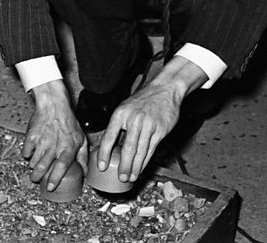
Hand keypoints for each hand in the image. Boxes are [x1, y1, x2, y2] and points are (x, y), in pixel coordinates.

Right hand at [22, 80, 87, 191]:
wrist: (54, 106)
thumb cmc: (69, 123)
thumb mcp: (81, 140)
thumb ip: (83, 158)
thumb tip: (85, 174)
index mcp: (67, 149)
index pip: (60, 168)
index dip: (54, 179)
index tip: (50, 187)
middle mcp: (54, 146)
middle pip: (42, 167)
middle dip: (37, 177)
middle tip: (36, 179)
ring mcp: (41, 142)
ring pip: (33, 162)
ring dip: (33, 167)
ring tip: (34, 167)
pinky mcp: (31, 136)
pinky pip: (26, 152)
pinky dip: (28, 154)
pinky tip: (31, 153)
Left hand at [97, 56, 207, 181]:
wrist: (164, 89)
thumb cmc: (142, 101)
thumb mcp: (125, 108)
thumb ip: (118, 126)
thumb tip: (108, 146)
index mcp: (120, 114)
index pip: (108, 137)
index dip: (104, 154)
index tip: (102, 166)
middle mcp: (133, 120)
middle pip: (127, 148)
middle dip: (124, 166)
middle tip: (121, 178)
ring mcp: (148, 125)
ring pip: (140, 151)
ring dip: (135, 167)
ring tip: (131, 177)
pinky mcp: (160, 130)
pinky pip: (151, 149)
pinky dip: (145, 161)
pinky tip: (141, 168)